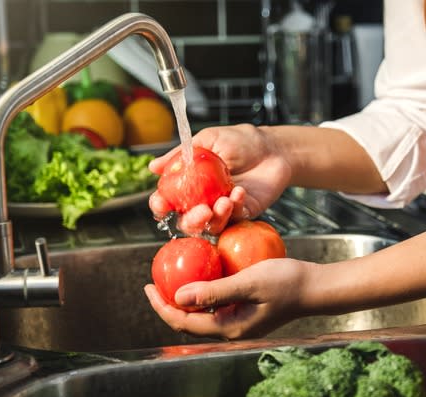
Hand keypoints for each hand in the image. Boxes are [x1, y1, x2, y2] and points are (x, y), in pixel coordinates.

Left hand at [144, 257, 309, 338]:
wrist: (316, 287)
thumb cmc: (287, 282)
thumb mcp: (249, 282)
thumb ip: (214, 291)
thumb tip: (177, 298)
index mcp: (229, 328)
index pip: (184, 322)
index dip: (161, 306)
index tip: (147, 286)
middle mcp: (231, 329)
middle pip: (189, 321)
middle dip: (168, 303)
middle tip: (153, 281)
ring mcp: (239, 322)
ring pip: (202, 313)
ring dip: (185, 297)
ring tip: (172, 277)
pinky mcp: (246, 312)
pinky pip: (216, 304)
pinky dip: (203, 290)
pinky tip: (202, 272)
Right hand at [148, 124, 291, 234]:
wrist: (273, 148)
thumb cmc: (241, 141)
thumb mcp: (208, 140)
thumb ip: (180, 154)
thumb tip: (152, 166)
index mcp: (190, 184)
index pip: (168, 201)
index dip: (160, 205)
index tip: (161, 203)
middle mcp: (203, 201)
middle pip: (187, 222)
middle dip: (190, 221)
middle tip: (201, 210)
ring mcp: (223, 210)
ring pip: (211, 226)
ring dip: (215, 218)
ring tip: (224, 201)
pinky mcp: (243, 214)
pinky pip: (234, 219)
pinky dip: (235, 208)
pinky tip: (239, 192)